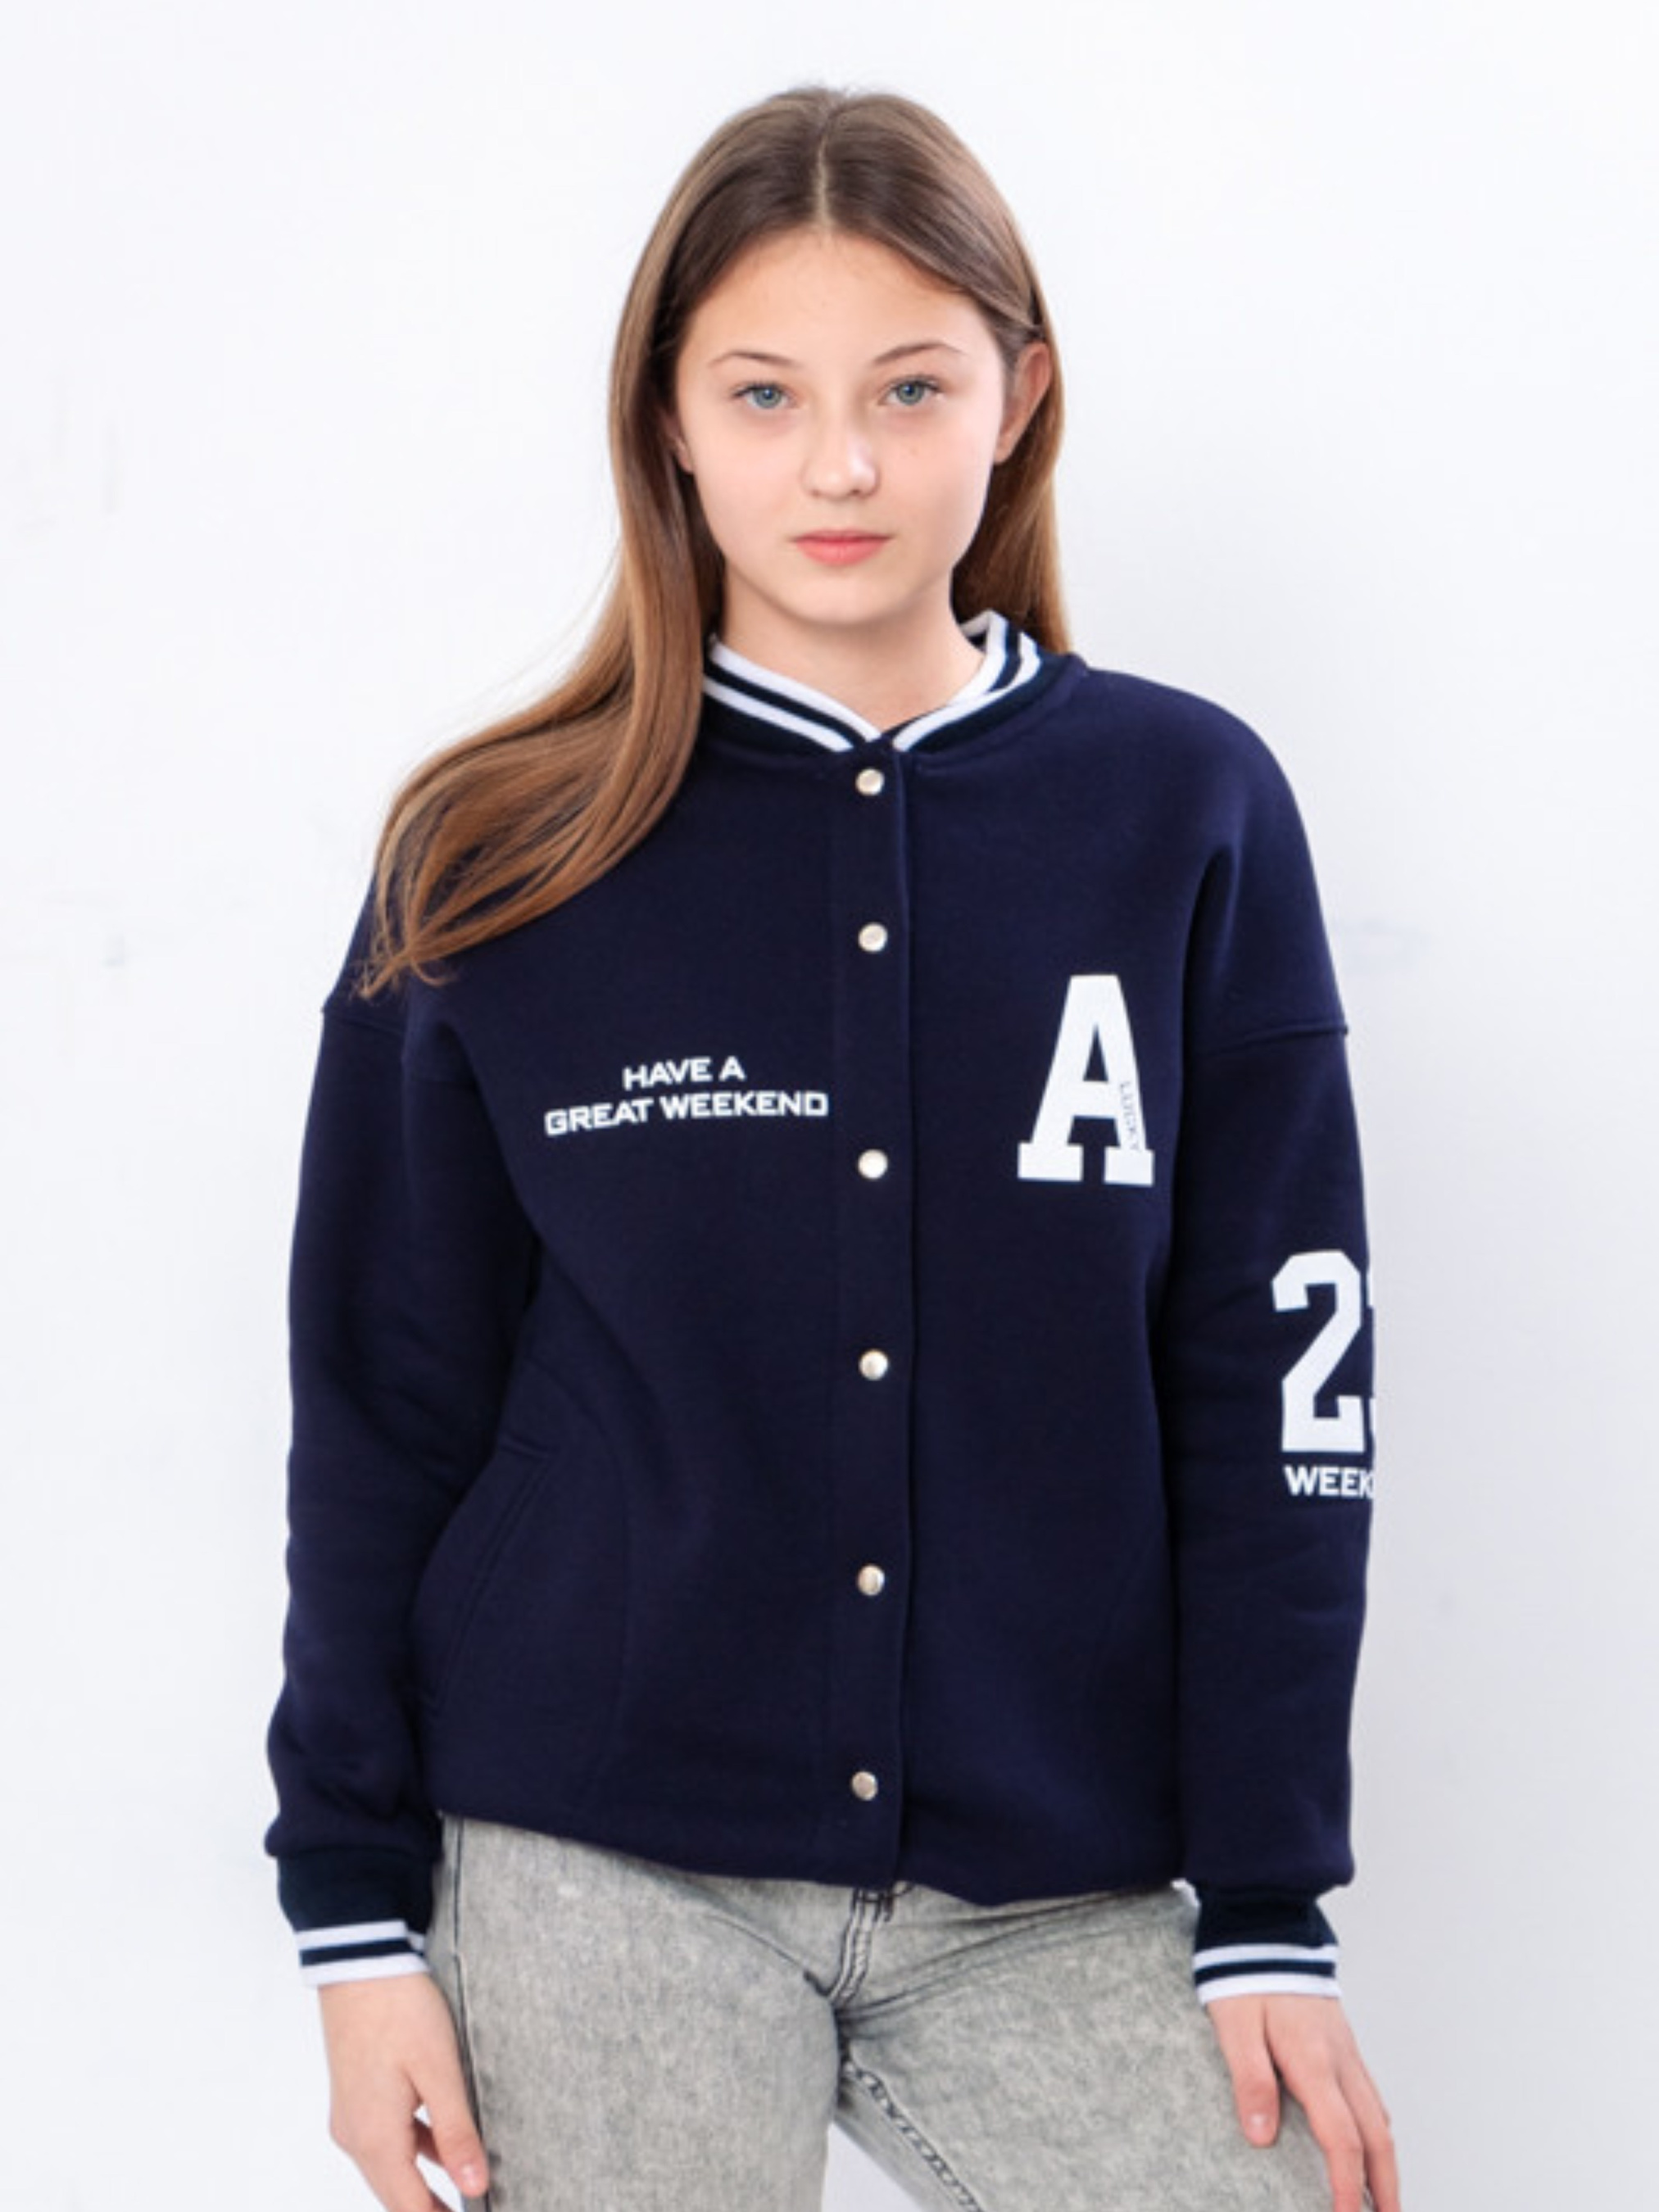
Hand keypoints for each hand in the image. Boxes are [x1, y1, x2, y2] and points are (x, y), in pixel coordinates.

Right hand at [319, 1973, 489, 2210]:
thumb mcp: (439, 2070)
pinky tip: (442, 2146)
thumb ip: (456, 2133)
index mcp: (375, 2138)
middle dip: (432, 2210)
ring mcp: (352, 2115)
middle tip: (470, 2210)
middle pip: (395, 2195)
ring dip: (423, 2184)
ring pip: (390, 2167)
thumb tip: (475, 2187)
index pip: (409, 2208)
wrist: (359, 1960)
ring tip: (464, 2190)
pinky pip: (385, 2139)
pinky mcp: (356, 2095)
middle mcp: (355, 2136)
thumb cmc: (400, 2008)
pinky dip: (413, 2151)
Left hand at [1206, 1992, 1397, 2211]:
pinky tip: (1372, 2147)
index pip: (1342, 2140)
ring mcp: (1348, 2053)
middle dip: (1385, 2188)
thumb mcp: (1235, 2026)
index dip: (1348, 2188)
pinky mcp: (1344, 2044)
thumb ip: (1250, 2080)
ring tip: (1384, 2201)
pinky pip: (1372, 2097)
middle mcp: (1341, 2062)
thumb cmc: (1246, 1976)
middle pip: (1378, 2138)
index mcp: (1315, 2063)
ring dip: (1387, 2164)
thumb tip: (1261, 2137)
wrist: (1267, 1925)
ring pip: (1381, 2119)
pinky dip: (1379, 2133)